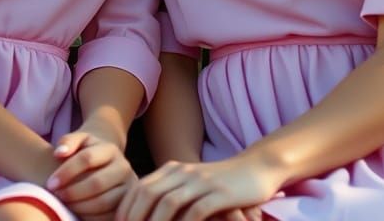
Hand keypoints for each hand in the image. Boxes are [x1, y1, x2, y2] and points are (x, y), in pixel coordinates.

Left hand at [47, 129, 137, 220]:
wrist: (107, 164)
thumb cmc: (87, 152)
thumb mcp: (80, 141)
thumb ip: (68, 141)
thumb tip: (59, 153)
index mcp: (111, 149)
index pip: (87, 158)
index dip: (67, 171)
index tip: (50, 183)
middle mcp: (123, 168)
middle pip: (97, 183)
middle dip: (72, 192)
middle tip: (56, 196)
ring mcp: (128, 188)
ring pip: (103, 202)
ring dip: (79, 206)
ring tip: (64, 205)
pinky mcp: (126, 205)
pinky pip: (108, 216)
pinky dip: (89, 217)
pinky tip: (76, 213)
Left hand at [117, 157, 280, 220]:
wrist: (257, 167)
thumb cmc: (222, 183)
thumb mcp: (193, 184)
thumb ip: (172, 194)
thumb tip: (146, 213)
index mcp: (173, 169)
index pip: (140, 187)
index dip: (126, 208)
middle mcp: (183, 171)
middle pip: (148, 193)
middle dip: (134, 217)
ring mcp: (201, 181)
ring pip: (168, 202)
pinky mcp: (220, 192)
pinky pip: (196, 210)